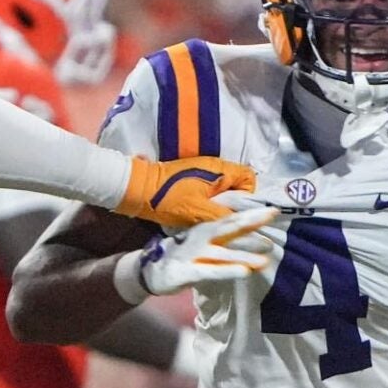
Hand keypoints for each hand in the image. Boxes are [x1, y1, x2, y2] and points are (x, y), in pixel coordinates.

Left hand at [116, 155, 259, 228]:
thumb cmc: (169, 200)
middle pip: (237, 184)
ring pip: (223, 189)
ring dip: (219, 204)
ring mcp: (202, 171)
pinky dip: (208, 201)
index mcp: (220, 169)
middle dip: (232, 203)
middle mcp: (214, 166)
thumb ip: (225, 216)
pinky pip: (210, 190)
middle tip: (220, 217)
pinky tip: (197, 212)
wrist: (139, 190)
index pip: (249, 178)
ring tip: (207, 216)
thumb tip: (245, 222)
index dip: (247, 196)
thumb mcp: (200, 212)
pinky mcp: (191, 177)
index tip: (234, 211)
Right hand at [135, 206, 278, 294]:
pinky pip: (210, 271)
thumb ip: (223, 240)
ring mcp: (194, 253)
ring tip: (267, 254)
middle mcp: (202, 238)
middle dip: (251, 221)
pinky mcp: (187, 271)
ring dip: (245, 253)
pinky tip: (244, 273)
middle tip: (273, 214)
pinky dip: (227, 271)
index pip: (232, 219)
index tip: (273, 209)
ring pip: (224, 252)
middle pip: (229, 227)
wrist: (149, 270)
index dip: (252, 214)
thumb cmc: (182, 256)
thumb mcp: (203, 245)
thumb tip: (251, 236)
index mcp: (207, 230)